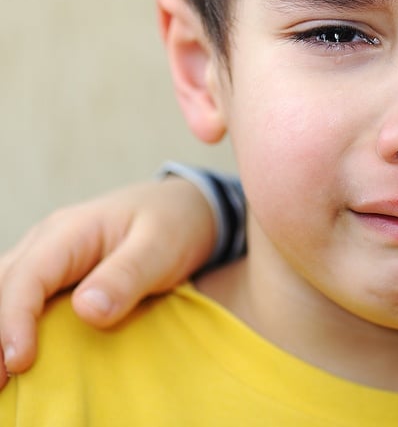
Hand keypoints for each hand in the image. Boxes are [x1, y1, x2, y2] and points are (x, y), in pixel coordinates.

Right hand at [0, 177, 215, 387]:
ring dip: (0, 331)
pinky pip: (20, 298)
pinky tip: (15, 355)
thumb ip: (127, 276)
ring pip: (3, 291)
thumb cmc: (174, 224)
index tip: (19, 362)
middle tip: (0, 384)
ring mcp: (45, 259)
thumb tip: (88, 311)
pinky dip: (12, 325)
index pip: (28, 277)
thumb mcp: (161, 246)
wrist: (185, 207)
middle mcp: (46, 243)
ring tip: (2, 379)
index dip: (16, 320)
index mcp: (69, 232)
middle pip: (1, 287)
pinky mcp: (52, 277)